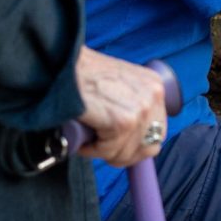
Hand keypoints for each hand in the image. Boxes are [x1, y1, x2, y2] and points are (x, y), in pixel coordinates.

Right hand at [74, 47, 167, 166]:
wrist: (61, 65)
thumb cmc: (83, 73)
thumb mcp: (118, 81)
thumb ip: (130, 100)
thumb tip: (133, 136)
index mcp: (154, 85)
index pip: (158, 130)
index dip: (137, 144)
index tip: (119, 147)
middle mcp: (154, 95)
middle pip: (149, 145)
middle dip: (125, 154)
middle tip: (103, 150)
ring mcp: (141, 109)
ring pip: (128, 152)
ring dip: (105, 153)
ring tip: (88, 141)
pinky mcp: (123, 122)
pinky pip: (110, 151)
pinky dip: (93, 151)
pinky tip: (83, 141)